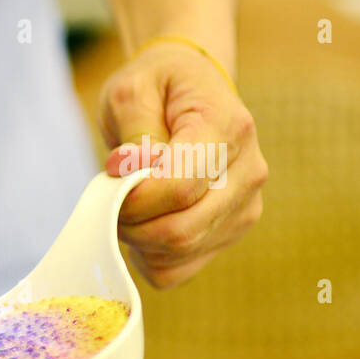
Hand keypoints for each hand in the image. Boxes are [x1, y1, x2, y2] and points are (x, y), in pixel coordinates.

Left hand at [99, 40, 267, 287]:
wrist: (190, 90)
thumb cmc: (157, 88)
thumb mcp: (132, 90)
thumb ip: (134, 132)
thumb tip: (132, 173)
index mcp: (228, 128)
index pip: (180, 188)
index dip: (134, 198)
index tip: (111, 180)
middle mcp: (248, 171)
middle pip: (181, 230)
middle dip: (131, 224)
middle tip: (111, 199)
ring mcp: (244, 206)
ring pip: (180, 254)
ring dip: (138, 240)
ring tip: (128, 206)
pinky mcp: (230, 231)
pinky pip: (179, 270)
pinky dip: (151, 257)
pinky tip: (144, 225)